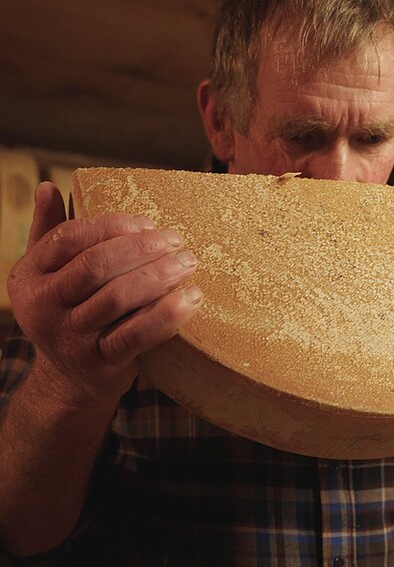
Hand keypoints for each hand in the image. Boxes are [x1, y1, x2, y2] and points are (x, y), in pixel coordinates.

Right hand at [8, 182, 202, 407]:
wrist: (70, 380)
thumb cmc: (69, 312)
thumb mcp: (49, 274)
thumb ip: (48, 231)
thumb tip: (46, 186)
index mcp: (29, 276)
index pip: (70, 237)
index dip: (113, 226)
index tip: (148, 223)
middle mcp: (43, 306)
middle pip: (96, 265)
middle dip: (142, 248)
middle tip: (177, 241)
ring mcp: (70, 337)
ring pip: (118, 297)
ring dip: (159, 275)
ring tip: (188, 262)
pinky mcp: (100, 362)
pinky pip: (137, 335)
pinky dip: (167, 314)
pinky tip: (192, 298)